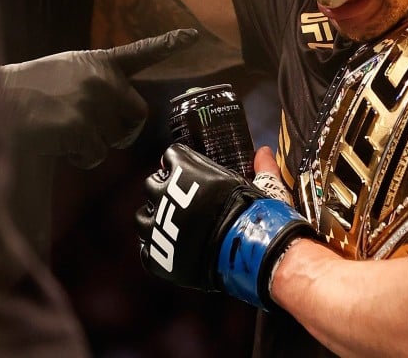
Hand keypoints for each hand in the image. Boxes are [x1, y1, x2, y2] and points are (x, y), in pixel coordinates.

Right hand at [0, 28, 197, 168]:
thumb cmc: (30, 90)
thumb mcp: (69, 70)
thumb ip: (99, 81)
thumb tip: (122, 110)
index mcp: (100, 62)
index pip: (142, 52)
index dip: (169, 44)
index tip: (194, 35)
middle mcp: (103, 80)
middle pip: (137, 115)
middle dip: (121, 129)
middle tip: (92, 129)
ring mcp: (94, 103)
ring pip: (117, 139)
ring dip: (96, 143)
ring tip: (65, 128)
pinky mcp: (82, 127)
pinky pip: (96, 155)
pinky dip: (79, 157)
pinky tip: (58, 141)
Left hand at [136, 143, 315, 309]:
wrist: (246, 251)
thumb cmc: (254, 214)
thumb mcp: (261, 184)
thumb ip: (261, 167)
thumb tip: (264, 152)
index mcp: (184, 169)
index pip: (170, 156)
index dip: (180, 164)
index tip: (187, 171)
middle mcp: (164, 193)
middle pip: (152, 185)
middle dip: (164, 190)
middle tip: (182, 200)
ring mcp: (157, 226)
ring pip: (143, 218)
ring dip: (155, 219)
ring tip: (173, 227)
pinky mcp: (157, 255)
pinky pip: (145, 250)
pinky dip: (156, 249)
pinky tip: (171, 249)